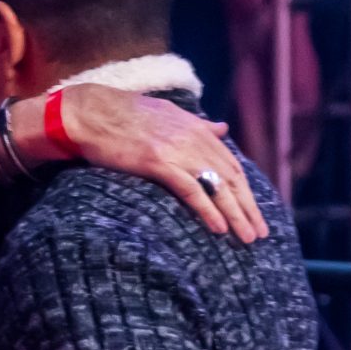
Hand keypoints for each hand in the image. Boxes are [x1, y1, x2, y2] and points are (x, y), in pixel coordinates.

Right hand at [26, 84, 266, 241]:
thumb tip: (222, 128)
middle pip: (230, 178)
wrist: (91, 112)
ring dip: (234, 215)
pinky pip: (190, 189)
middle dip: (248, 208)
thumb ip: (199, 125)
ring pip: (216, 186)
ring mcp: (176, 150)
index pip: (231, 165)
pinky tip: (218, 227)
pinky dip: (207, 209)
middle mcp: (193, 139)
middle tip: (259, 233)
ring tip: (246, 237)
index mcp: (197, 129)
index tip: (255, 213)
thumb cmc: (125, 115)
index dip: (246, 191)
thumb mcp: (169, 114)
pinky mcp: (157, 162)